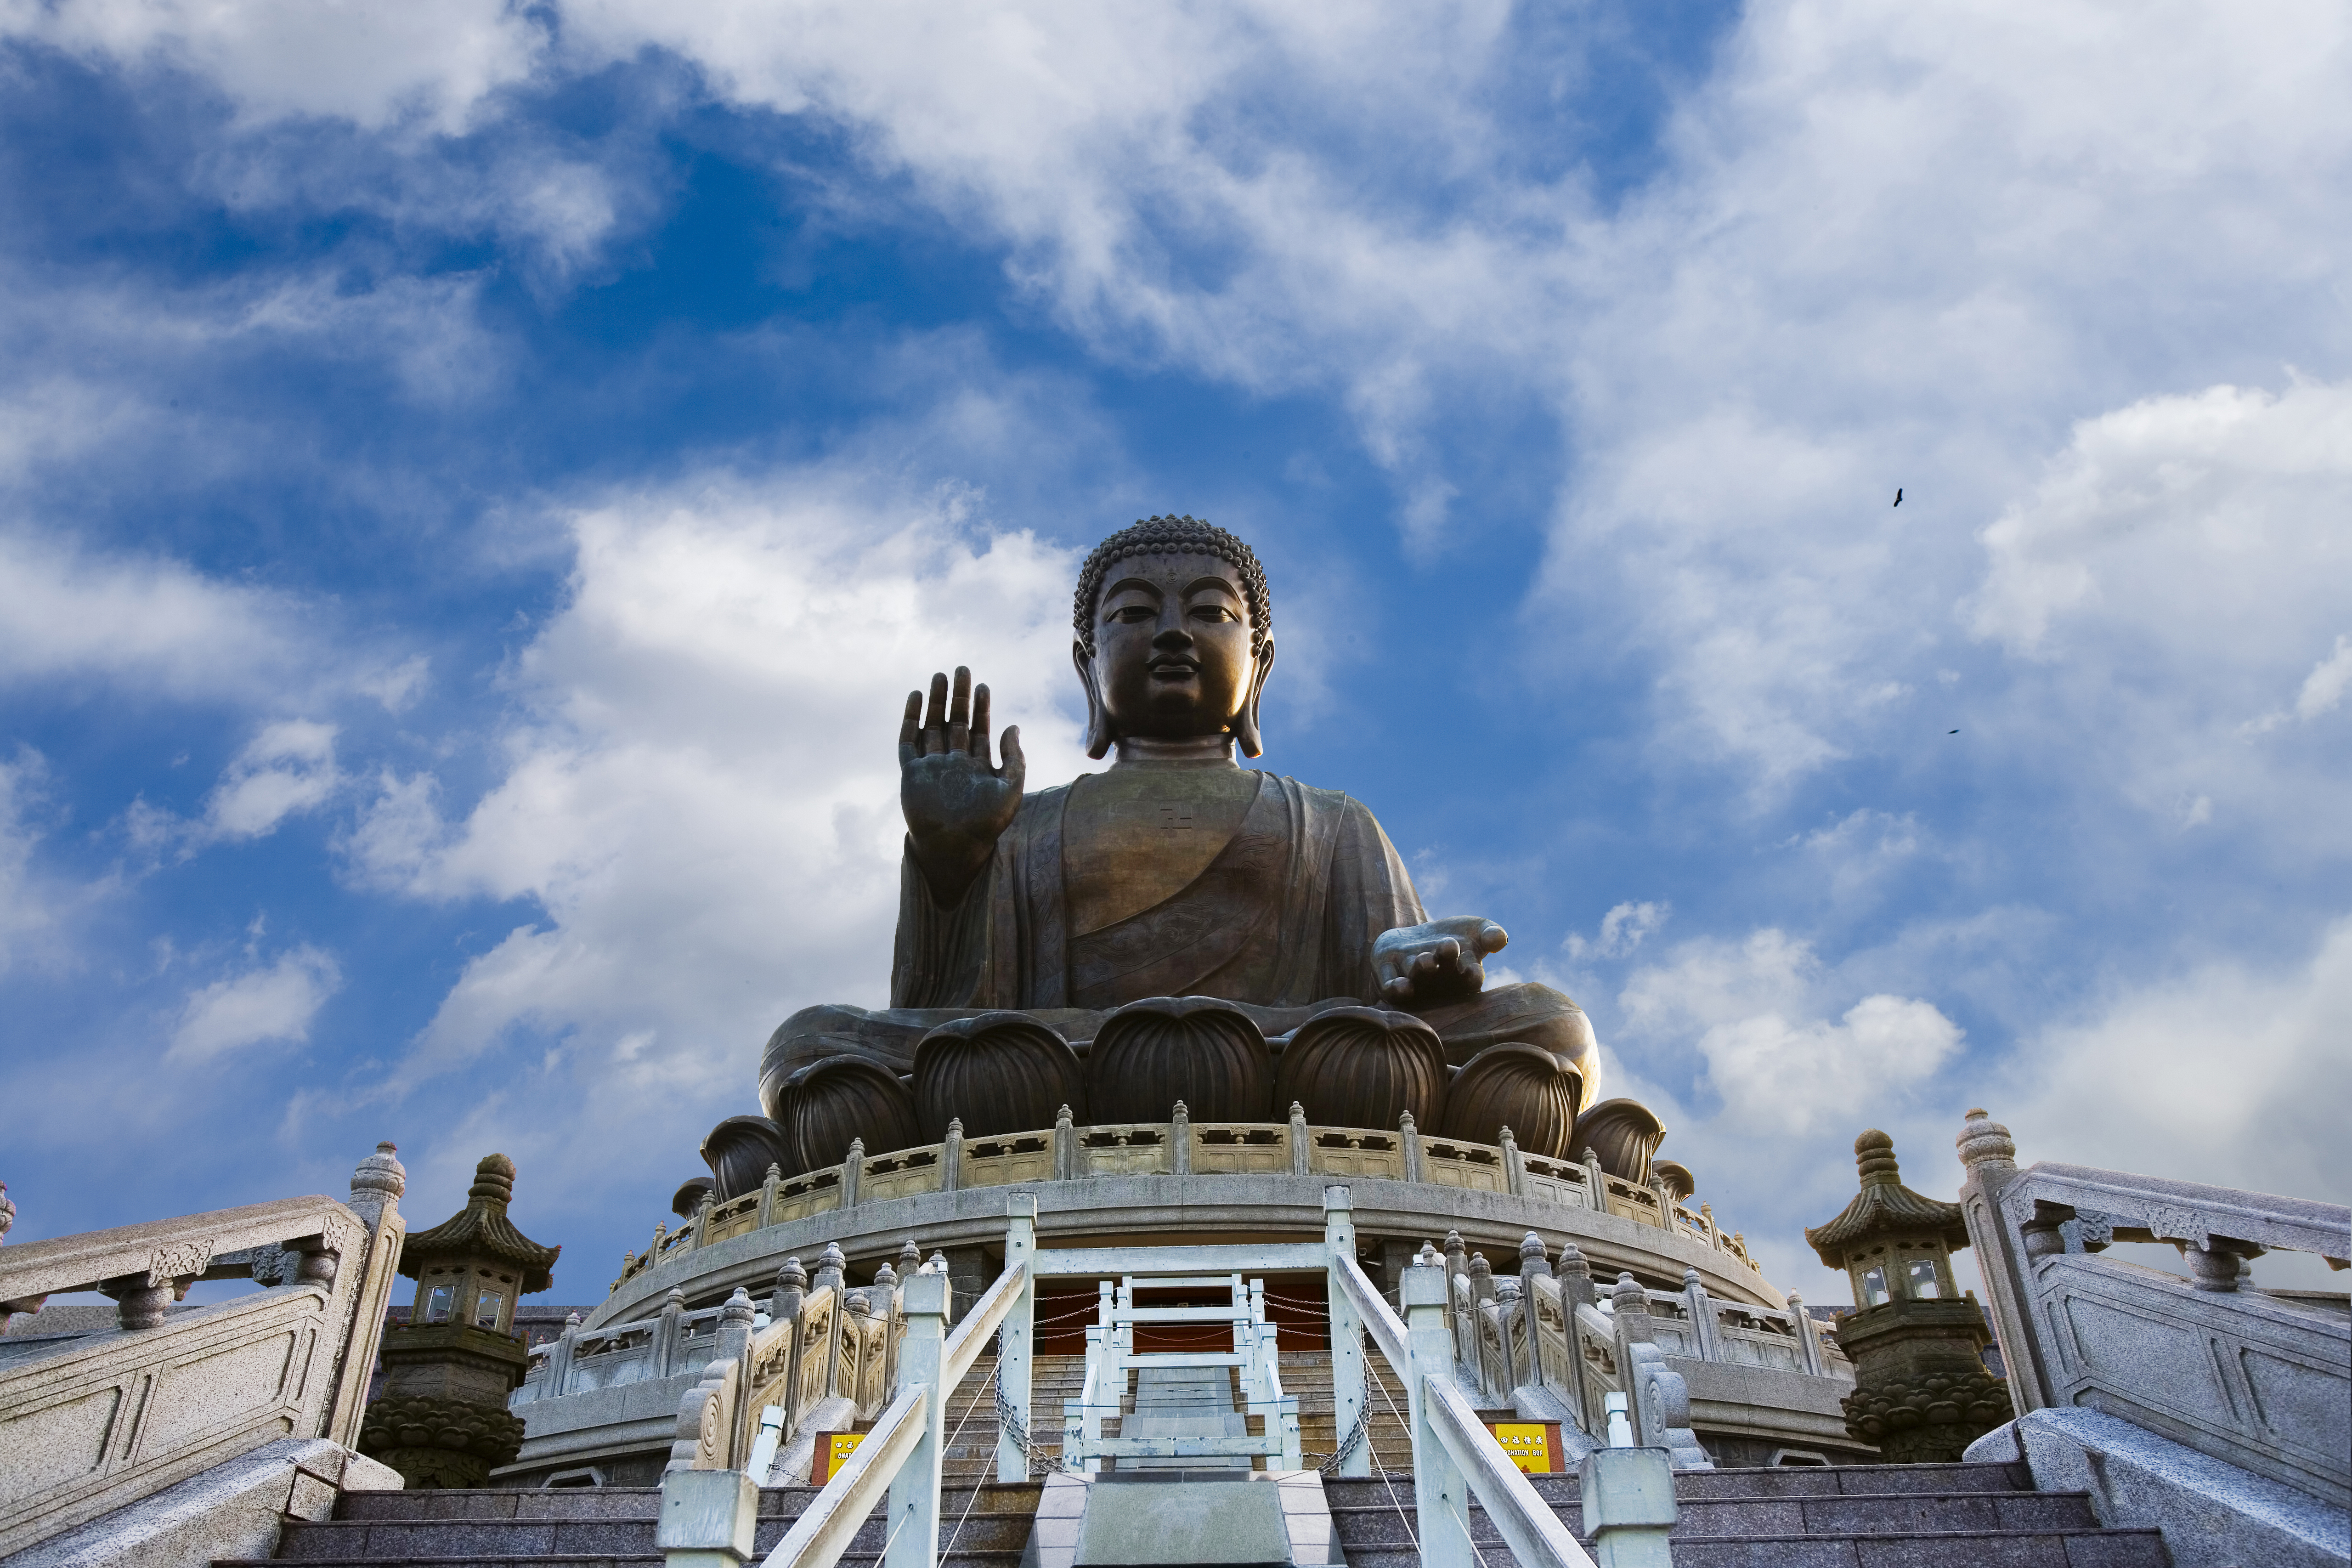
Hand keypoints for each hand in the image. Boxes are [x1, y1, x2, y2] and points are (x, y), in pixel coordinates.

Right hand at [899, 667, 1025, 904]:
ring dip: (936, 702)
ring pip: (933, 726)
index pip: (979, 729)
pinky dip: (911, 719)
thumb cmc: (986, 824)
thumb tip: (1014, 726)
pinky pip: (909, 741)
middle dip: (958, 696)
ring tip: (940, 676)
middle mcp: (954, 763)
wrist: (954, 848)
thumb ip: (1014, 758)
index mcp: (977, 767)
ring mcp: (932, 767)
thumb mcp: (1010, 789)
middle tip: (961, 669)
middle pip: (955, 722)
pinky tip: (916, 697)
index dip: (981, 707)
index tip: (983, 685)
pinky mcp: (912, 773)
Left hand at [1373, 916, 1507, 1007]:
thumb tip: (1500, 939)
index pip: (1471, 979)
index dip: (1472, 974)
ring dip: (1421, 970)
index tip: (1473, 969)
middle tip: (1449, 946)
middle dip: (1445, 961)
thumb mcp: (1477, 931)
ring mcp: (1414, 980)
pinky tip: (1402, 986)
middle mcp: (1438, 983)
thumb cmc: (1456, 936)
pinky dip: (1396, 988)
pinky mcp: (1389, 977)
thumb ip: (1491, 934)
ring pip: (1416, 977)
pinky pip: (1391, 987)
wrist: (1419, 938)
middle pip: (1442, 975)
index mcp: (1462, 976)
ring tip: (1426, 960)